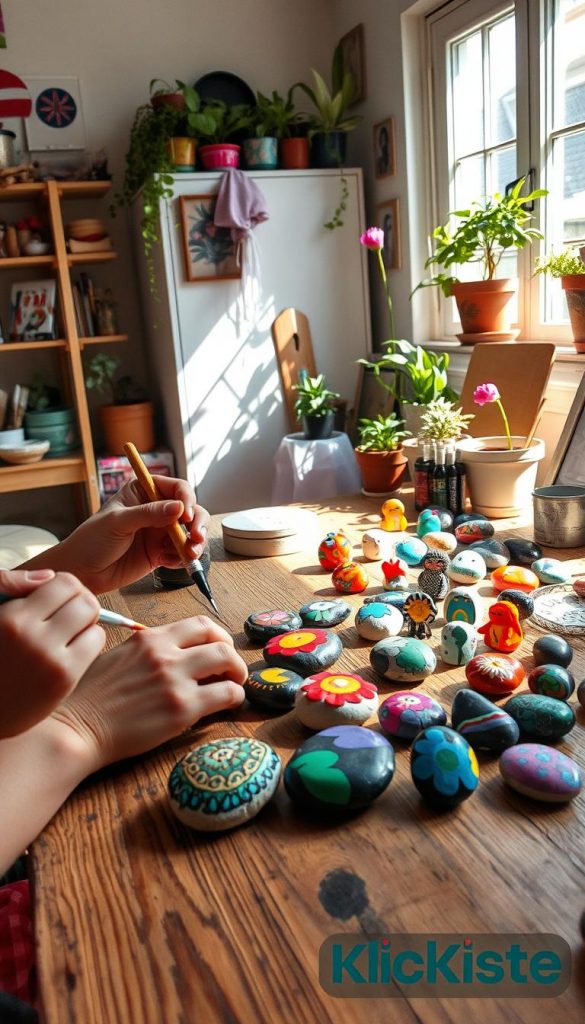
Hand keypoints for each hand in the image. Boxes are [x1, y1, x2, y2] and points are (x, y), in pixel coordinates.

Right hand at [0, 569, 104, 737]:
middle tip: (69, 618)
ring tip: (70, 634)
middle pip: (82, 596)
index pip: (62, 581)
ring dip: (87, 621)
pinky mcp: (64, 676)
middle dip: (80, 602)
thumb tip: (49, 576)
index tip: (57, 602)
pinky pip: (96, 639)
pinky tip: (74, 651)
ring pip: (93, 614)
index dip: (65, 589)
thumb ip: (12, 588)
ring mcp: (47, 656)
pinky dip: (91, 641)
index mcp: (9, 616)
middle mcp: (27, 633)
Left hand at [24, 475, 209, 593]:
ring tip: (190, 554)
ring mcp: (158, 532)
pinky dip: (182, 558)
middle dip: (197, 523)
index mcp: (143, 492)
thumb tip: (179, 508)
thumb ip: (149, 514)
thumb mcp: (119, 522)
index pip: (175, 488)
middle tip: (196, 537)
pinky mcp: (159, 553)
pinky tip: (170, 562)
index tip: (186, 515)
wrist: (83, 571)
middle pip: (189, 510)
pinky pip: (180, 553)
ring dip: (194, 543)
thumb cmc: (92, 540)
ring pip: (189, 533)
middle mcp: (155, 510)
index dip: (186, 500)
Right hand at [51, 616, 246, 771]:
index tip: (218, 650)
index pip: (199, 624)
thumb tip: (180, 659)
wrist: (75, 728)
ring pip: (228, 661)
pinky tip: (227, 706)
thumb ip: (149, 653)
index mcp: (148, 637)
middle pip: (219, 639)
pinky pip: (226, 695)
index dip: (217, 637)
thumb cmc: (91, 698)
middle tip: (232, 671)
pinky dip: (235, 698)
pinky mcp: (181, 708)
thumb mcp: (118, 657)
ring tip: (233, 688)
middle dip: (232, 655)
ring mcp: (174, 679)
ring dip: (237, 674)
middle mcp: (164, 653)